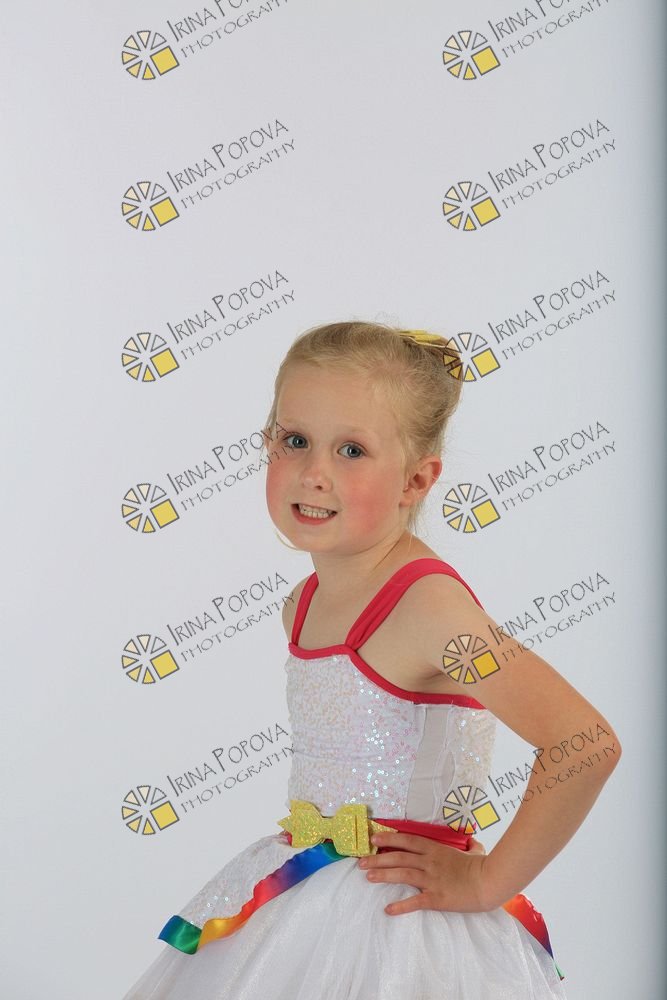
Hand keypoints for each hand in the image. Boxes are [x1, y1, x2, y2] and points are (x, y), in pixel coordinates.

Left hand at [357, 830, 493, 915]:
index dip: (389, 838)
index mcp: (436, 849)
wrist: (490, 881)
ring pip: (402, 874)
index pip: (407, 840)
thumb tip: (473, 844)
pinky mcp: (436, 898)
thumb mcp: (474, 851)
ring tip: (367, 877)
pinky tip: (388, 909)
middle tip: (360, 861)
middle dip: (378, 858)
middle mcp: (430, 862)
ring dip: (383, 875)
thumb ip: (469, 847)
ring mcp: (432, 879)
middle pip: (399, 857)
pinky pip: (415, 902)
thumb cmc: (483, 865)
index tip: (374, 838)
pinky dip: (400, 906)